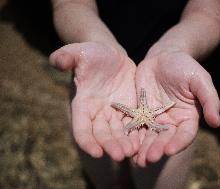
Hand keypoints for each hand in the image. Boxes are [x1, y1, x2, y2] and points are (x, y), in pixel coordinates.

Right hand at [49, 42, 138, 160]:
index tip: (96, 153)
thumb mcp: (79, 52)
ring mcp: (114, 114)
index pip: (81, 127)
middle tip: (121, 155)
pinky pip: (133, 126)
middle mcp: (97, 114)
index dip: (87, 141)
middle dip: (110, 145)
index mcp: (82, 104)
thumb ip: (67, 57)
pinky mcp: (130, 111)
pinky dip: (137, 135)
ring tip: (134, 152)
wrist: (112, 57)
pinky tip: (144, 143)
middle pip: (102, 135)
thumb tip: (57, 62)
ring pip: (118, 134)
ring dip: (125, 144)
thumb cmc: (92, 54)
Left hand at [134, 51, 219, 166]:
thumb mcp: (200, 80)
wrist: (164, 57)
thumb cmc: (185, 66)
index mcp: (188, 117)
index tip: (169, 151)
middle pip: (165, 139)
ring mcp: (155, 118)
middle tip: (148, 159)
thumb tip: (216, 123)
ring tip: (137, 160)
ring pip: (149, 137)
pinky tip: (125, 144)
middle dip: (157, 149)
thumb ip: (209, 100)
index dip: (178, 143)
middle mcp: (172, 122)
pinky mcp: (140, 113)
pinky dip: (131, 136)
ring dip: (143, 148)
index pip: (185, 134)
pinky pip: (136, 125)